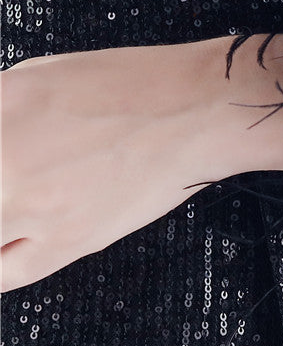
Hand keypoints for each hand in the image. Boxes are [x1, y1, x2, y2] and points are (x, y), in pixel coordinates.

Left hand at [0, 36, 282, 292]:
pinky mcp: (64, 243)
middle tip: (6, 187)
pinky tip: (7, 241)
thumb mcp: (39, 73)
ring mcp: (32, 206)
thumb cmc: (133, 84)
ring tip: (12, 207)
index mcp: (0, 104)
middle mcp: (5, 156)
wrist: (199, 110)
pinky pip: (1, 272)